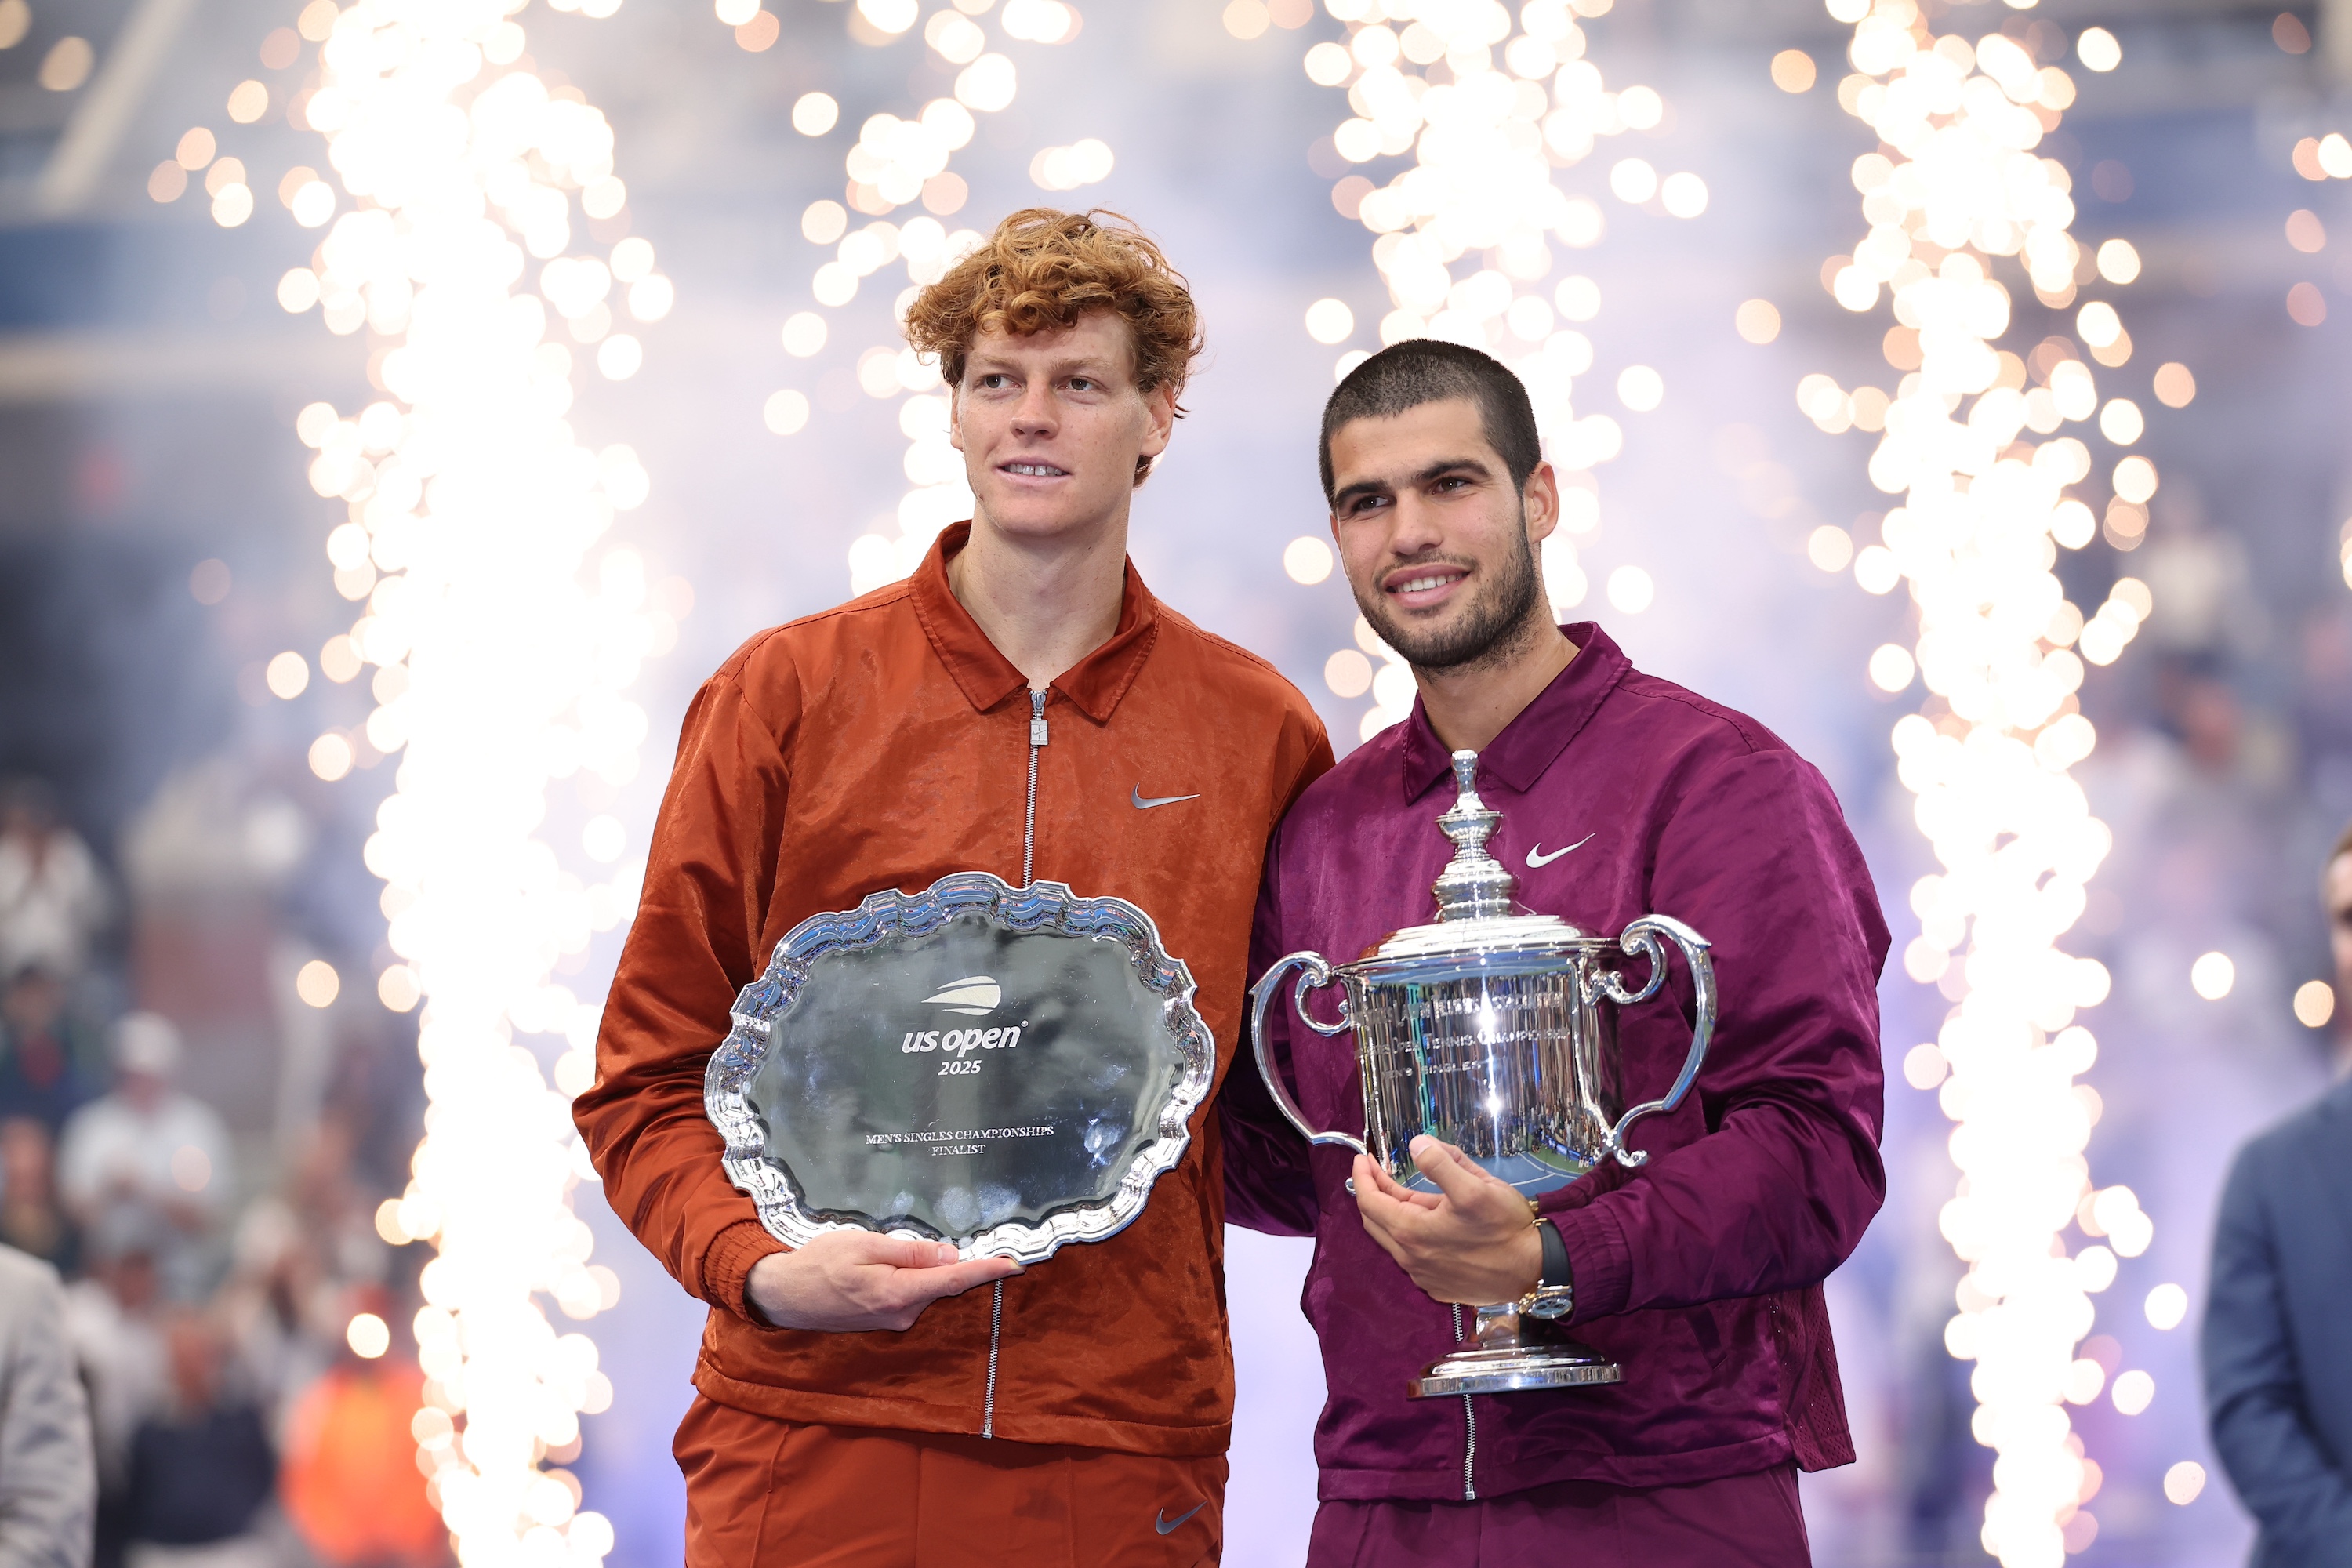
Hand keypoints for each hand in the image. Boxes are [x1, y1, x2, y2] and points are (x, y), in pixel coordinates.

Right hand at [744, 1230, 1021, 1332]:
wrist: (783, 1296)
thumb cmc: (819, 1263)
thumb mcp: (864, 1245)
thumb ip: (909, 1252)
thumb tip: (949, 1256)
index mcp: (898, 1293)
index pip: (954, 1281)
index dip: (987, 1271)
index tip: (1016, 1263)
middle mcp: (901, 1314)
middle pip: (943, 1284)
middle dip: (960, 1264)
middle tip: (970, 1239)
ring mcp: (893, 1320)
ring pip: (926, 1288)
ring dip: (929, 1270)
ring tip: (903, 1246)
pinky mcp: (884, 1320)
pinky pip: (911, 1295)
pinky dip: (914, 1279)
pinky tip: (894, 1263)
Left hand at [1352, 1136, 1541, 1306]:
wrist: (1534, 1272)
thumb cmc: (1505, 1228)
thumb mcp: (1476, 1187)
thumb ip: (1441, 1163)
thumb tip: (1415, 1145)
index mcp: (1412, 1232)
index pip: (1369, 1201)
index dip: (1362, 1176)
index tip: (1362, 1158)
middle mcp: (1410, 1259)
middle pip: (1375, 1221)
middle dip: (1372, 1191)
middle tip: (1378, 1169)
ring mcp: (1423, 1276)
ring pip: (1394, 1239)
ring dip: (1392, 1213)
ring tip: (1403, 1191)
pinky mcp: (1438, 1286)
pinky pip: (1411, 1256)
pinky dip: (1408, 1233)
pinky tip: (1425, 1221)